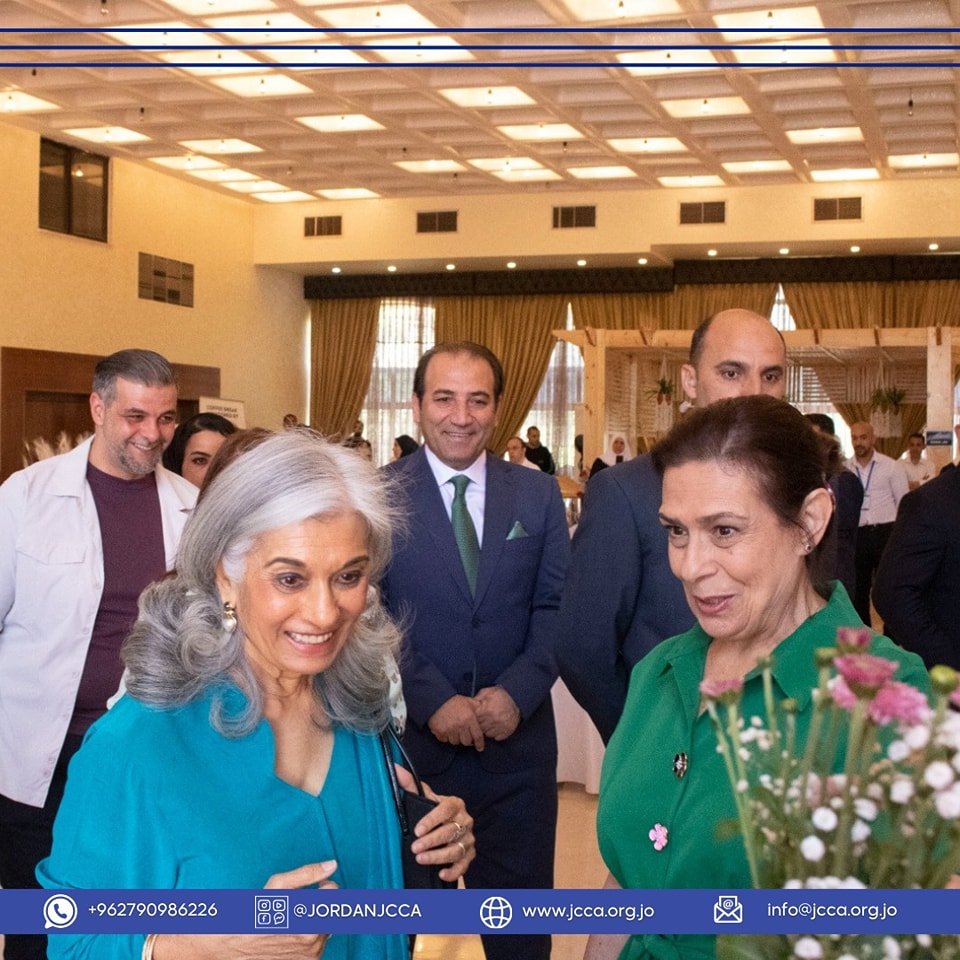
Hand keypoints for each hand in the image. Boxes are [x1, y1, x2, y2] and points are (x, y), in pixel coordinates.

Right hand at [152, 862, 337, 959]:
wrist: (228, 946)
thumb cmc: (251, 913)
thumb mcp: (277, 886)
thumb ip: (307, 874)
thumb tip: (331, 865)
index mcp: (309, 920)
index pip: (336, 897)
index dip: (327, 887)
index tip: (317, 885)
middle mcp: (312, 943)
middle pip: (331, 915)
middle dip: (320, 904)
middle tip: (299, 901)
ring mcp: (308, 958)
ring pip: (324, 932)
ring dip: (314, 921)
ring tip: (290, 918)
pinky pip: (314, 948)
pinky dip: (307, 938)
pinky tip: (288, 933)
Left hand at [396, 766, 474, 882]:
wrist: (449, 825)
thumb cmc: (435, 811)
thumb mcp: (425, 798)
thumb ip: (411, 785)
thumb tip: (395, 769)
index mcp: (455, 804)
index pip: (445, 810)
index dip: (431, 820)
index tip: (417, 830)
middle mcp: (465, 820)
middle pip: (450, 831)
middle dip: (431, 841)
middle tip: (415, 848)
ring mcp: (468, 838)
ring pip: (456, 849)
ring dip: (438, 856)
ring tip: (421, 859)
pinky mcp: (470, 854)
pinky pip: (464, 864)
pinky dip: (454, 871)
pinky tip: (441, 873)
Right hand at [428, 695, 484, 750]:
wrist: (437, 699)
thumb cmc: (454, 701)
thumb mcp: (468, 701)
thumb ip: (477, 707)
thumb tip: (485, 710)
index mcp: (470, 718)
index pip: (477, 736)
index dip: (479, 744)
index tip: (480, 748)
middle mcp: (460, 725)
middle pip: (466, 742)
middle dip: (466, 739)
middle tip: (463, 733)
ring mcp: (450, 729)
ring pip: (455, 742)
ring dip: (455, 738)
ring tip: (453, 729)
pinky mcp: (440, 732)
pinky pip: (444, 740)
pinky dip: (445, 736)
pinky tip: (445, 729)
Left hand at [473, 686, 519, 740]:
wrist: (518, 699)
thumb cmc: (501, 695)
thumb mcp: (488, 692)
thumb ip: (478, 698)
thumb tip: (469, 704)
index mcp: (486, 710)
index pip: (474, 720)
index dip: (473, 718)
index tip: (474, 716)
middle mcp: (493, 720)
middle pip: (480, 728)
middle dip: (479, 725)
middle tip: (482, 720)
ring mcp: (500, 727)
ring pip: (487, 734)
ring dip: (486, 730)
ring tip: (489, 723)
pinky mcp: (507, 732)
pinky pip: (496, 738)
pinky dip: (495, 734)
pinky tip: (495, 727)